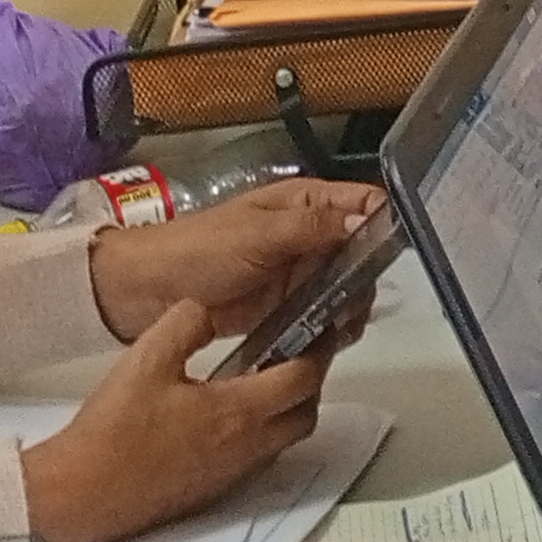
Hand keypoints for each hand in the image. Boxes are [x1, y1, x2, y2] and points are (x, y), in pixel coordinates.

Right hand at [18, 299, 331, 541]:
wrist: (84, 494)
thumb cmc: (114, 434)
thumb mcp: (147, 358)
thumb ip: (186, 324)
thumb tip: (207, 310)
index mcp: (238, 413)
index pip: (303, 378)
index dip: (318, 349)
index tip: (318, 327)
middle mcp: (246, 448)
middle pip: (305, 414)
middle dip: (311, 381)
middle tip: (300, 353)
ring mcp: (232, 474)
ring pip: (284, 440)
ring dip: (288, 410)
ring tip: (267, 380)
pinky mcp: (213, 490)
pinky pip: (258, 459)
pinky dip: (262, 434)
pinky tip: (231, 417)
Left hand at [85, 178, 382, 346]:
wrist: (149, 290)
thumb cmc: (199, 250)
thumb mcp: (257, 234)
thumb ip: (311, 228)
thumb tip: (363, 225)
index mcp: (304, 202)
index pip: (363, 204)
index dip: (385, 222)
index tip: (392, 252)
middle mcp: (309, 233)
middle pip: (364, 250)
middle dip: (367, 276)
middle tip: (354, 302)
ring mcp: (299, 271)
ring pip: (349, 286)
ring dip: (351, 305)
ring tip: (338, 325)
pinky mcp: (288, 305)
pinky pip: (325, 313)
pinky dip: (332, 326)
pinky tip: (325, 338)